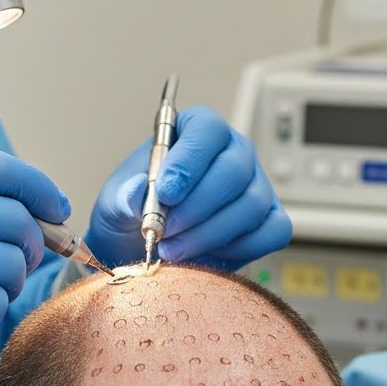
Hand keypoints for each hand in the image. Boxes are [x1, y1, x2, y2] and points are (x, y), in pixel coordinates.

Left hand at [85, 106, 291, 269]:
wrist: (144, 248)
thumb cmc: (134, 214)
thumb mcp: (114, 204)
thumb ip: (123, 196)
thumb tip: (137, 193)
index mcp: (197, 131)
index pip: (207, 130)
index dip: (189, 160)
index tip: (165, 192)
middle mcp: (234, 153)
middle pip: (234, 169)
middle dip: (196, 207)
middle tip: (164, 230)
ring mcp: (257, 186)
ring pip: (251, 205)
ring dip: (209, 234)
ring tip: (173, 249)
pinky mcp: (270, 221)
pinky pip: (272, 232)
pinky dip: (239, 249)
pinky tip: (207, 256)